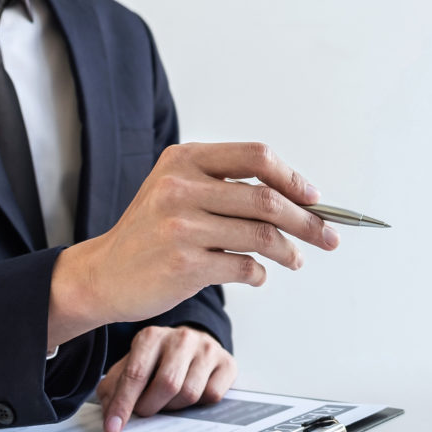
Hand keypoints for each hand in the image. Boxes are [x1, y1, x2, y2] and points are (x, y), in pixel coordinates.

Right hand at [48, 142, 339, 348]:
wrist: (103, 274)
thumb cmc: (151, 234)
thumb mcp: (178, 191)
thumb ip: (226, 187)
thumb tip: (298, 199)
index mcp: (185, 159)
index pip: (256, 157)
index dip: (293, 178)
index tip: (314, 198)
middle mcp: (181, 187)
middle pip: (267, 199)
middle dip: (307, 221)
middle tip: (327, 237)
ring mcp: (181, 225)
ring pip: (262, 235)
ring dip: (290, 251)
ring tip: (296, 260)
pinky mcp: (184, 263)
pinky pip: (245, 267)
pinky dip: (261, 273)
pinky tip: (259, 275)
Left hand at [95, 326, 235, 431]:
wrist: (193, 344)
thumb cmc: (158, 360)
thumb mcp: (131, 365)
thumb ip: (114, 388)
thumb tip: (109, 416)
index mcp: (152, 336)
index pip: (136, 374)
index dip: (124, 404)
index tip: (114, 427)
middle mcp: (181, 338)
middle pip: (167, 384)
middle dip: (151, 407)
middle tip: (146, 412)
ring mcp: (207, 349)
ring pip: (190, 393)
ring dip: (175, 407)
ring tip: (168, 401)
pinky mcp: (227, 362)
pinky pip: (212, 395)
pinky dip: (199, 404)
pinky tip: (192, 395)